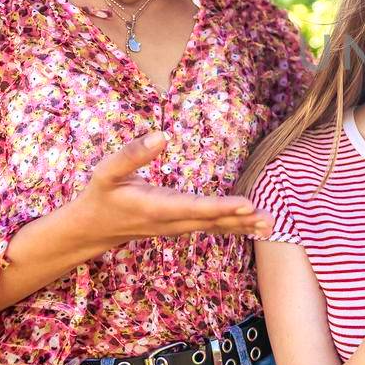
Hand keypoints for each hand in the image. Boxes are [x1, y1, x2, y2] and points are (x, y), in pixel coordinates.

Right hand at [76, 132, 269, 242]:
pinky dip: (234, 227)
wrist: (93, 228)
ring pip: (215, 227)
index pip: (194, 207)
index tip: (247, 205)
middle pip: (212, 221)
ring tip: (271, 225)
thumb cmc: (101, 195)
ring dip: (243, 226)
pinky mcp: (181, 226)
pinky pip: (212, 228)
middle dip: (242, 220)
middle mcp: (171, 221)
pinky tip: (254, 226)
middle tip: (271, 219)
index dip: (222, 207)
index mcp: (156, 207)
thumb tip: (161, 136)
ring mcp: (177, 227)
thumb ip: (131, 154)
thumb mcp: (106, 172)